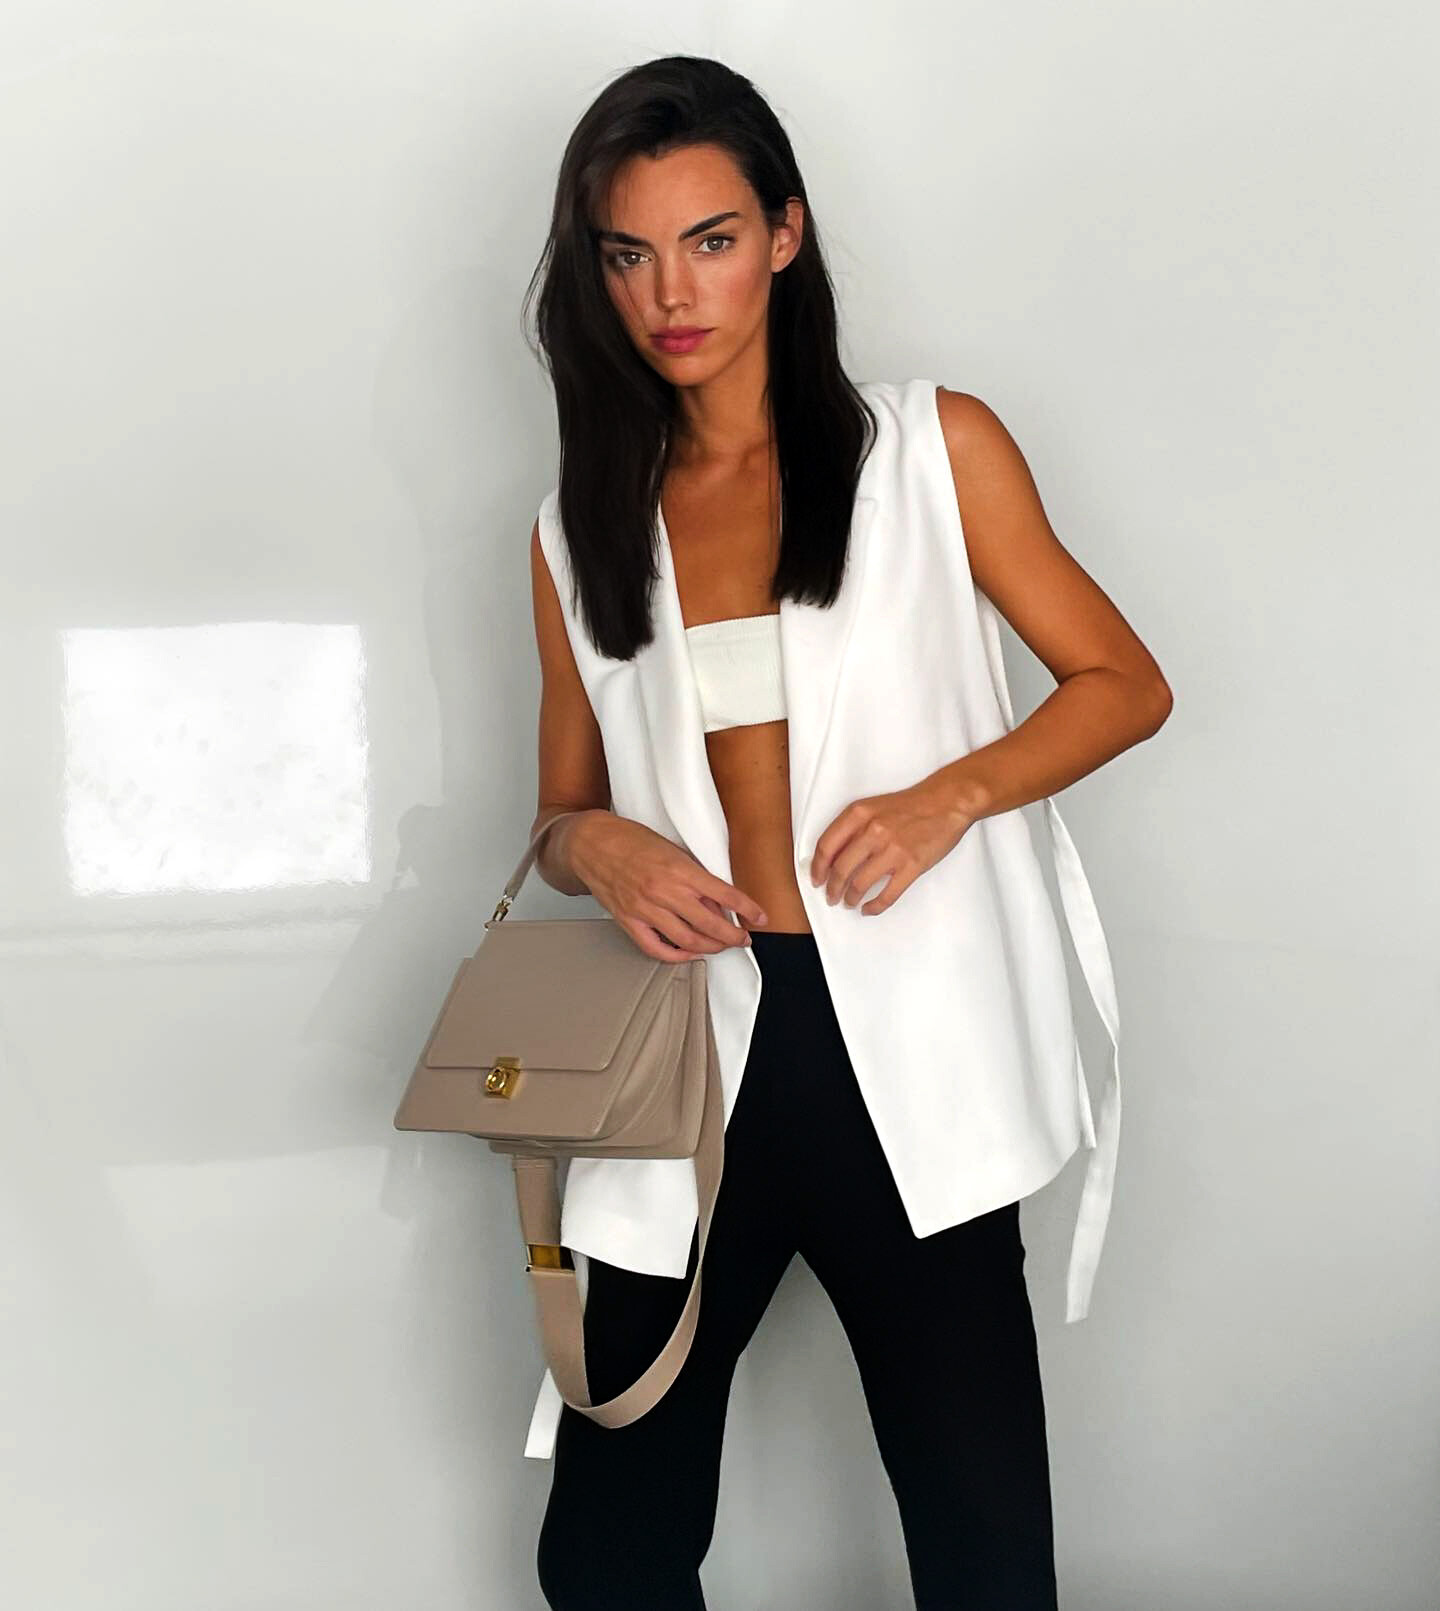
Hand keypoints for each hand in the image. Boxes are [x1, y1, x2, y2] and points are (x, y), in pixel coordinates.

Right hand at [570, 814, 768, 961]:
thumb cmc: (629, 840)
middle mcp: (663, 891)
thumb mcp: (672, 849)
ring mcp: (645, 909)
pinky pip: (656, 948)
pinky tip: (688, 953)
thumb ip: (694, 877)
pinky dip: (677, 956)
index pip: (724, 894)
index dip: (747, 908)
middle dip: (733, 936)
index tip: (760, 917)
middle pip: (709, 925)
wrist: (591, 843)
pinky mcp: (629, 921)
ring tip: (720, 946)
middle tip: (742, 938)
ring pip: (687, 940)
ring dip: (710, 947)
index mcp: (678, 869)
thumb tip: (716, 902)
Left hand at [807, 778, 974, 915]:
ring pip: (860, 884)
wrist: (946, 802)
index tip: (816, 879)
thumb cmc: (911, 804)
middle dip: (832, 888)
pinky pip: (887, 894)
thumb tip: (833, 855)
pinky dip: (874, 906)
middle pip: (840, 869)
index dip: (817, 867)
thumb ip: (852, 826)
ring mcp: (893, 850)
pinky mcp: (912, 866)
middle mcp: (872, 831)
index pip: (826, 846)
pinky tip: (869, 909)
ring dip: (850, 898)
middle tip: (831, 896)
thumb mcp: (873, 806)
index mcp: (859, 814)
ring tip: (849, 902)